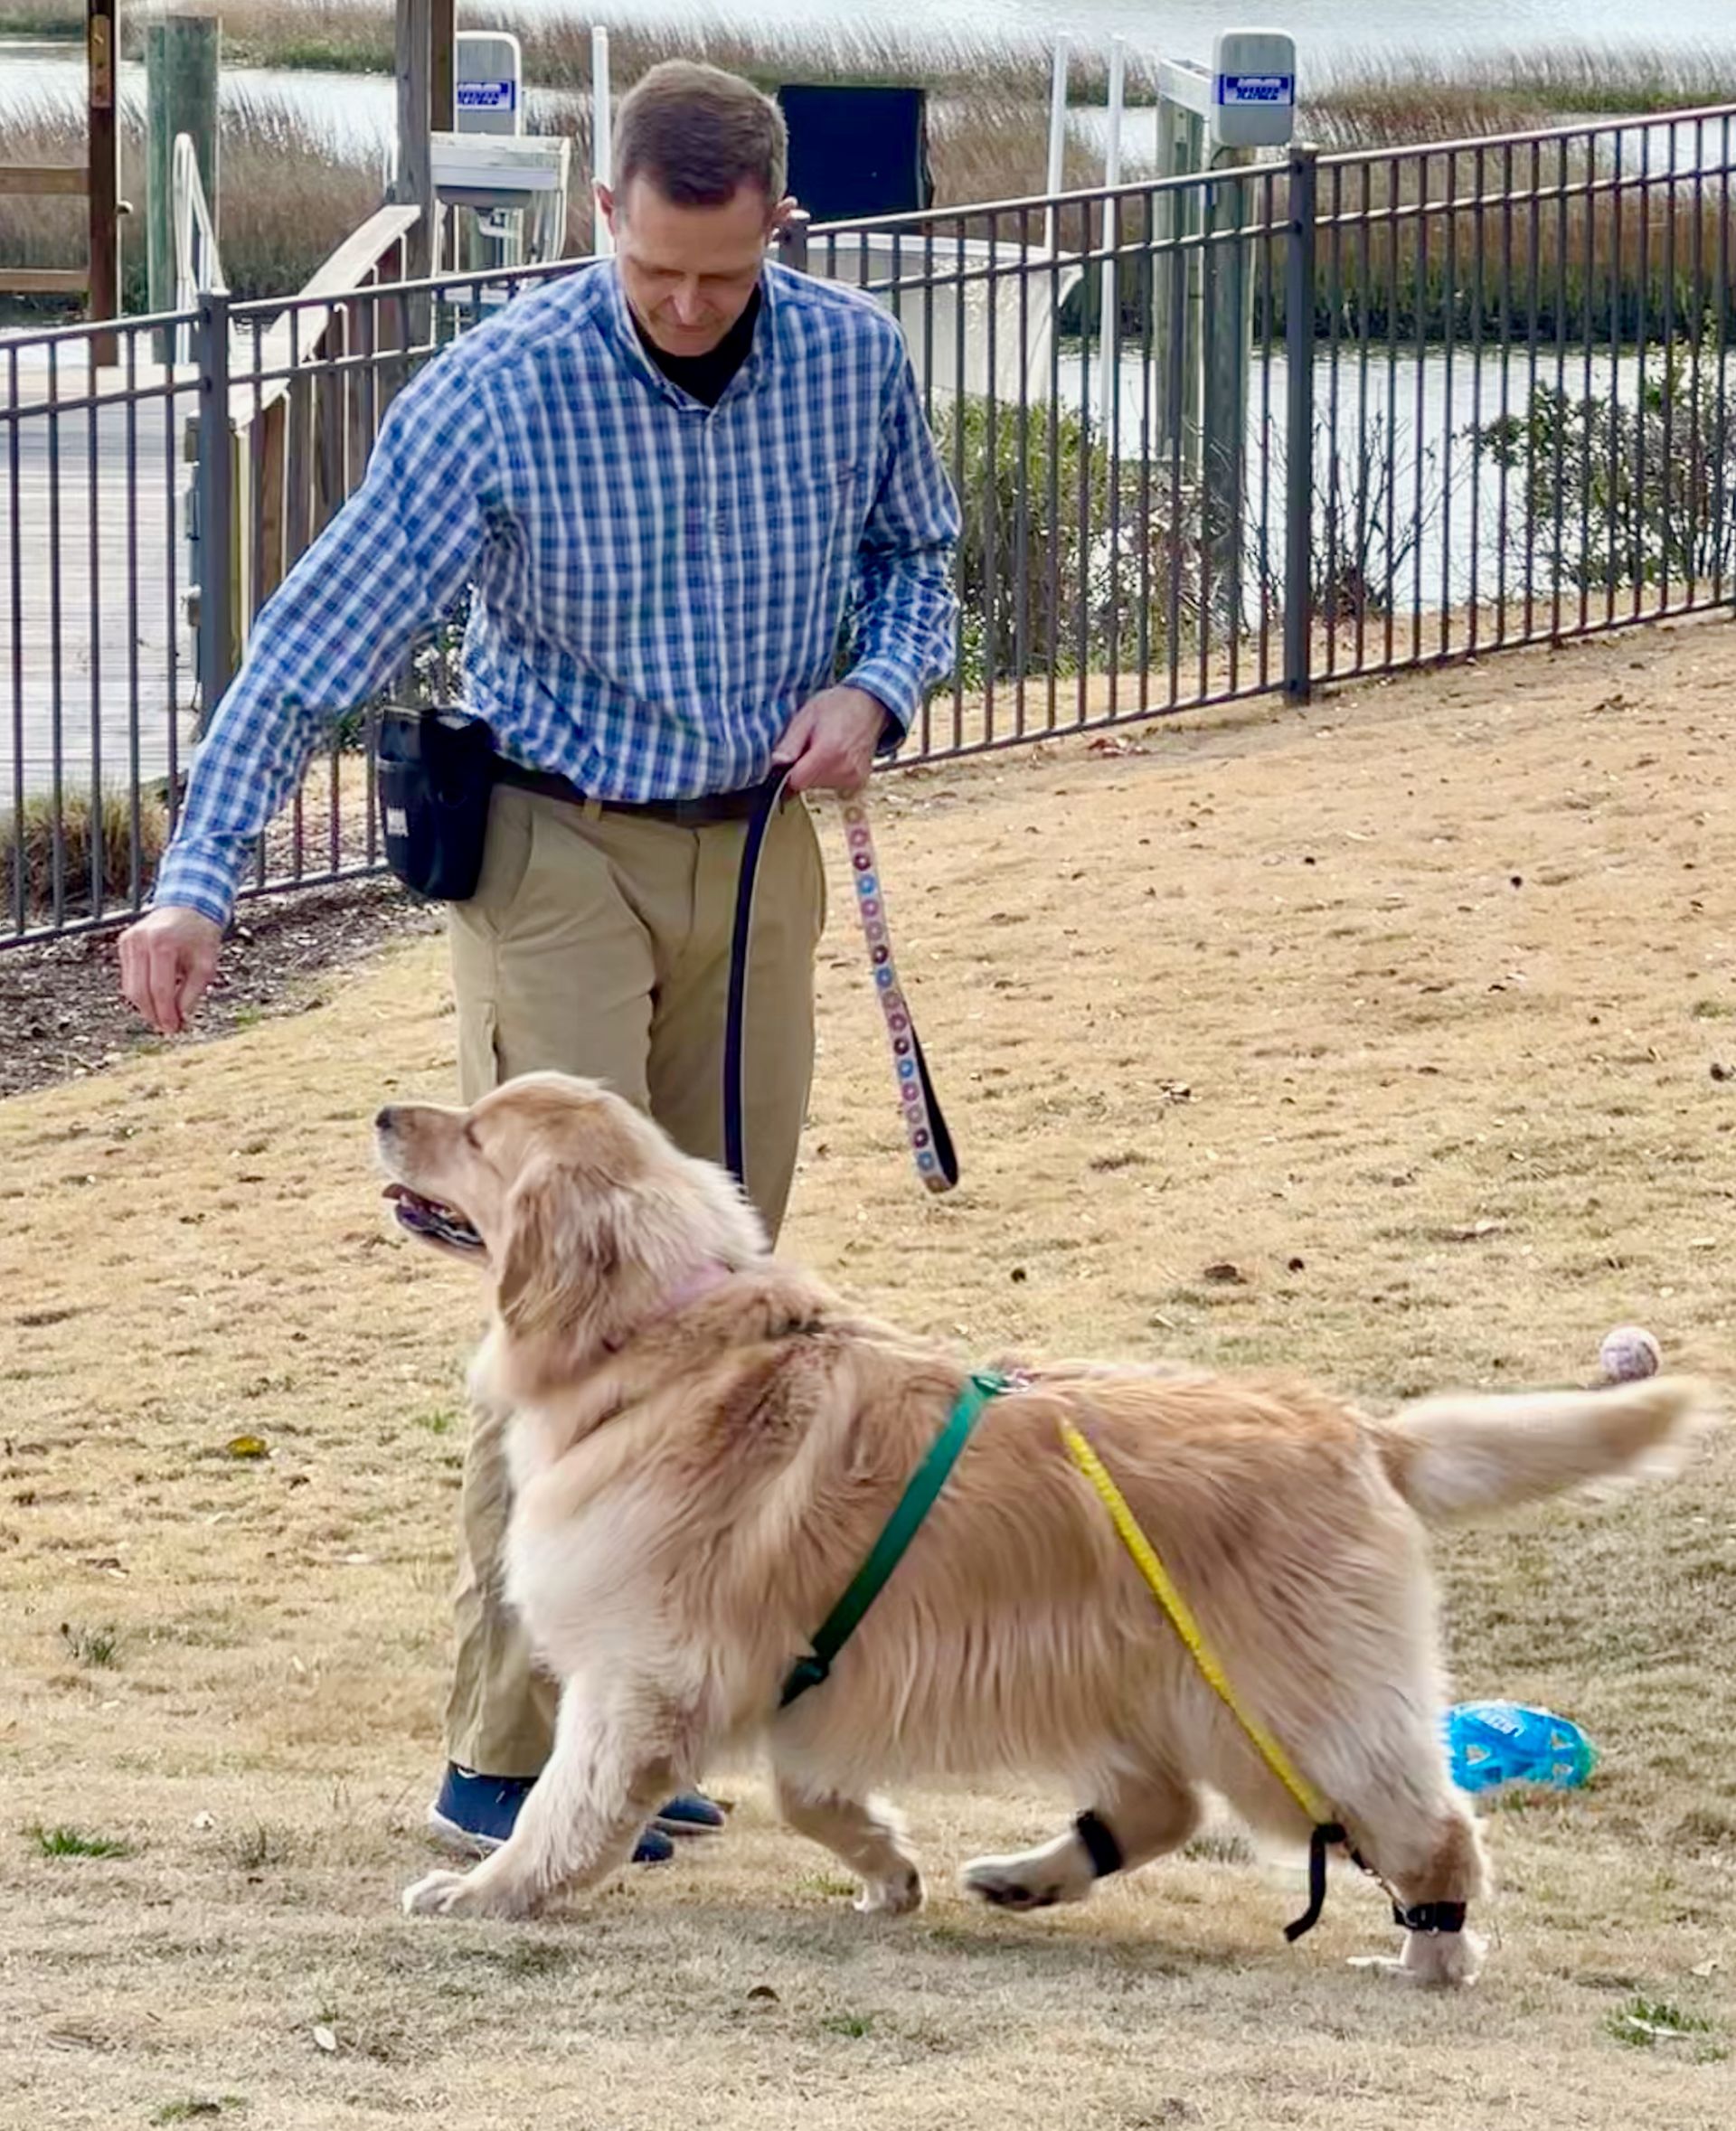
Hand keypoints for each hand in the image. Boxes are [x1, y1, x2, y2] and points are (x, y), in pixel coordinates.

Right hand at [118, 906, 223, 1034]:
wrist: (188, 906)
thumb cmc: (201, 935)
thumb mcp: (206, 964)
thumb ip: (192, 993)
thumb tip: (180, 1018)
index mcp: (162, 943)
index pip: (159, 989)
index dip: (165, 1013)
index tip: (174, 1029)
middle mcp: (140, 941)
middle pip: (139, 991)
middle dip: (153, 1014)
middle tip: (168, 1029)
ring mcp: (128, 941)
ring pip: (130, 987)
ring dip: (145, 1007)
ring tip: (164, 1018)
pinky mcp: (124, 944)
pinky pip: (129, 977)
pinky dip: (141, 992)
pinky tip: (156, 1001)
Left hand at [771, 686, 890, 796]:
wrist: (870, 705)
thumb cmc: (837, 706)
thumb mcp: (807, 716)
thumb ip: (790, 742)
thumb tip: (777, 762)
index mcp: (828, 752)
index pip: (796, 781)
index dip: (789, 771)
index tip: (792, 757)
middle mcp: (843, 768)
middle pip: (808, 784)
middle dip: (804, 769)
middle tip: (812, 746)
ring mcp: (854, 777)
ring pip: (820, 786)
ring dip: (816, 772)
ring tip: (825, 748)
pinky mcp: (859, 781)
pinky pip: (834, 785)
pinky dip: (830, 774)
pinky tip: (836, 756)